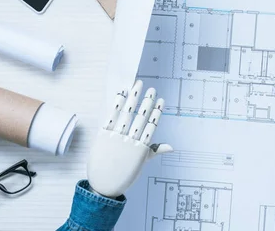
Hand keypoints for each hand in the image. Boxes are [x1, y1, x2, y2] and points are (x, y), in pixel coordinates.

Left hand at [87, 80, 172, 197]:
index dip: (156, 112)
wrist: (103, 188)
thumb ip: (154, 151)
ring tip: (138, 86)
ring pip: (128, 115)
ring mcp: (116, 139)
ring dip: (133, 99)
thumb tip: (171, 147)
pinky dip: (116, 105)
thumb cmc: (123, 176)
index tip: (161, 100)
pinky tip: (121, 95)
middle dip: (147, 102)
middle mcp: (131, 142)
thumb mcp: (141, 164)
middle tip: (151, 89)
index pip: (152, 126)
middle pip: (141, 118)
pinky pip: (111, 118)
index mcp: (142, 149)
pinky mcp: (103, 137)